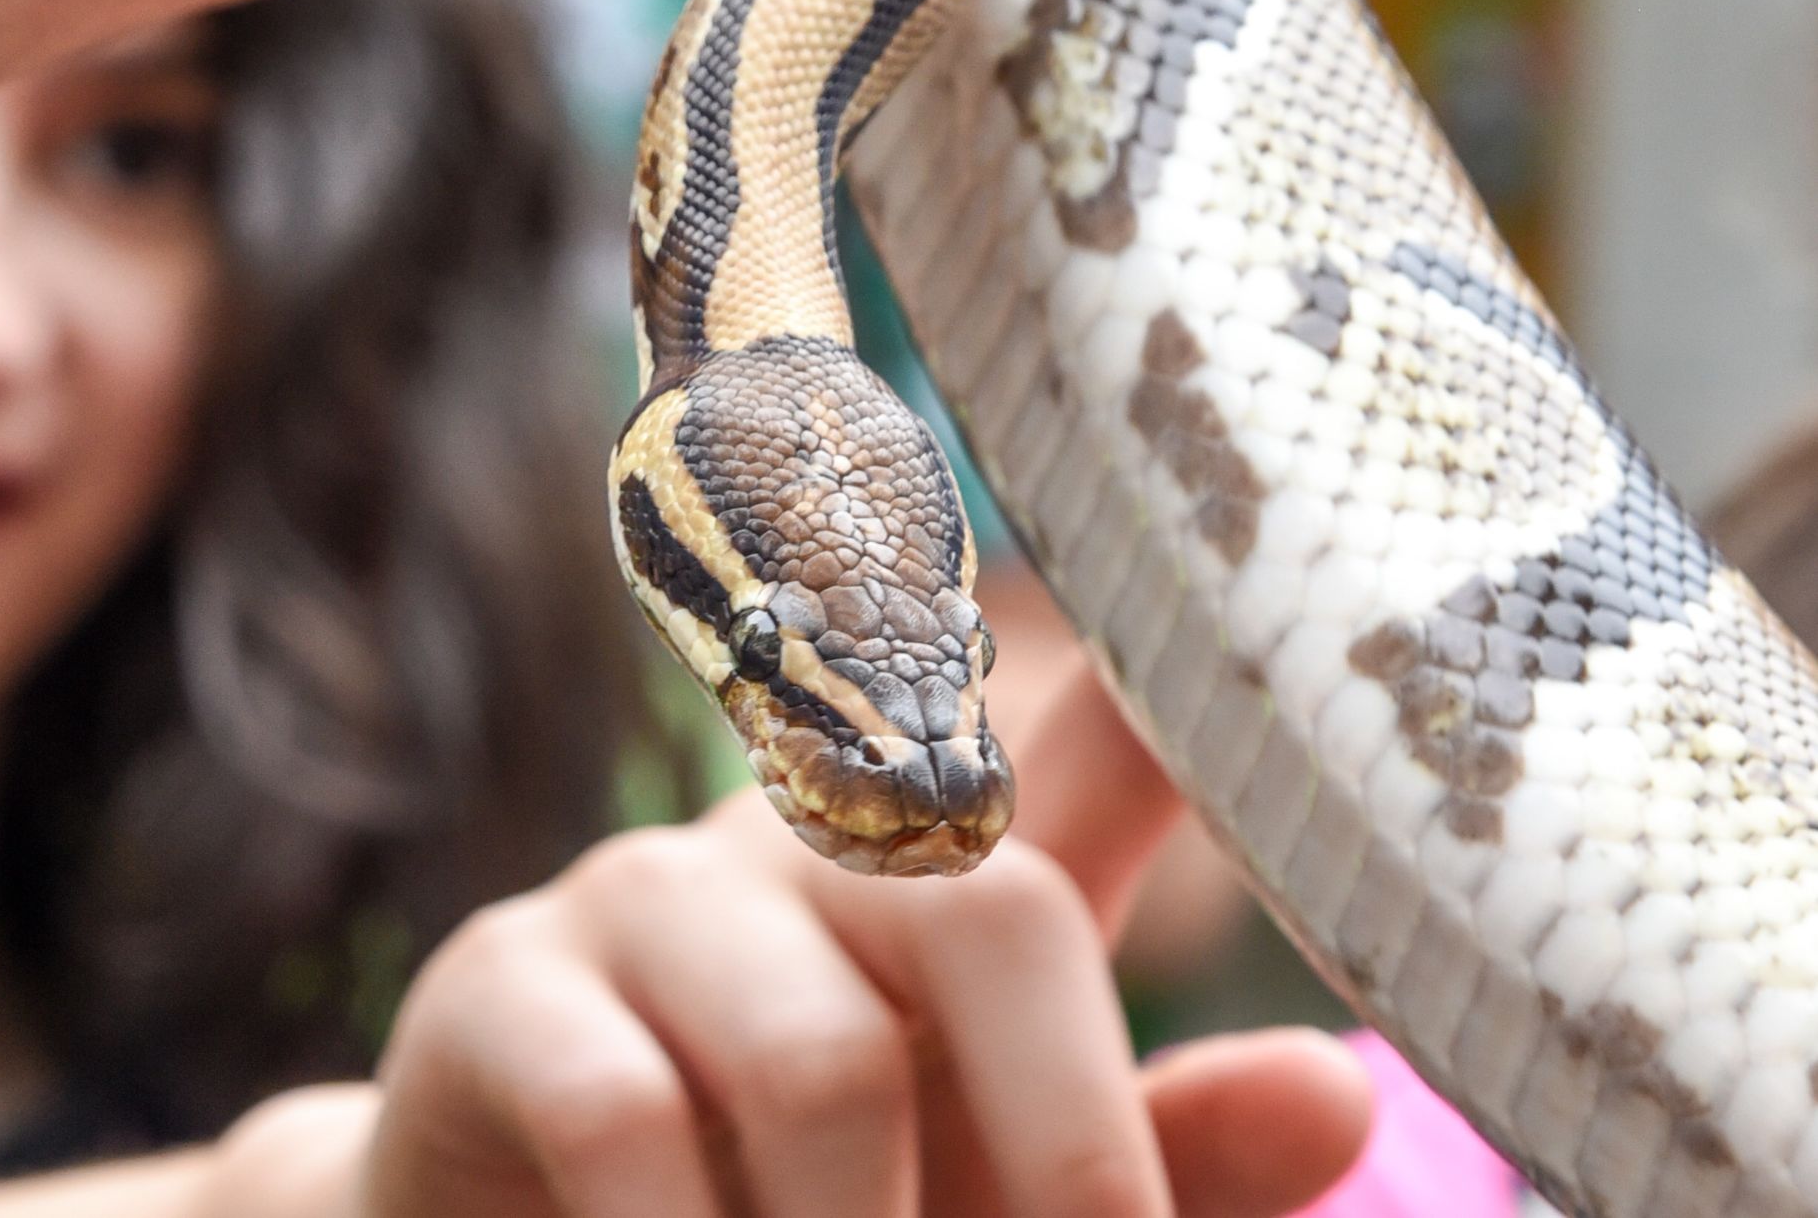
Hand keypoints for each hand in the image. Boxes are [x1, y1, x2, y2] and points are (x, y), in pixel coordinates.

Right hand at [192, 588, 1373, 1217]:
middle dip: (1066, 1163)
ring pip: (817, 1063)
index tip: (1245, 673)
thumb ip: (1142, 1159)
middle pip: (989, 914)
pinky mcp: (499, 985)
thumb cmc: (788, 1215)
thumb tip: (1336, 1091)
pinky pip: (625, 1121)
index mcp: (947, 876)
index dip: (1177, 697)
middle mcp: (799, 838)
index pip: (1082, 741)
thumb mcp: (984, 1201)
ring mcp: (642, 895)